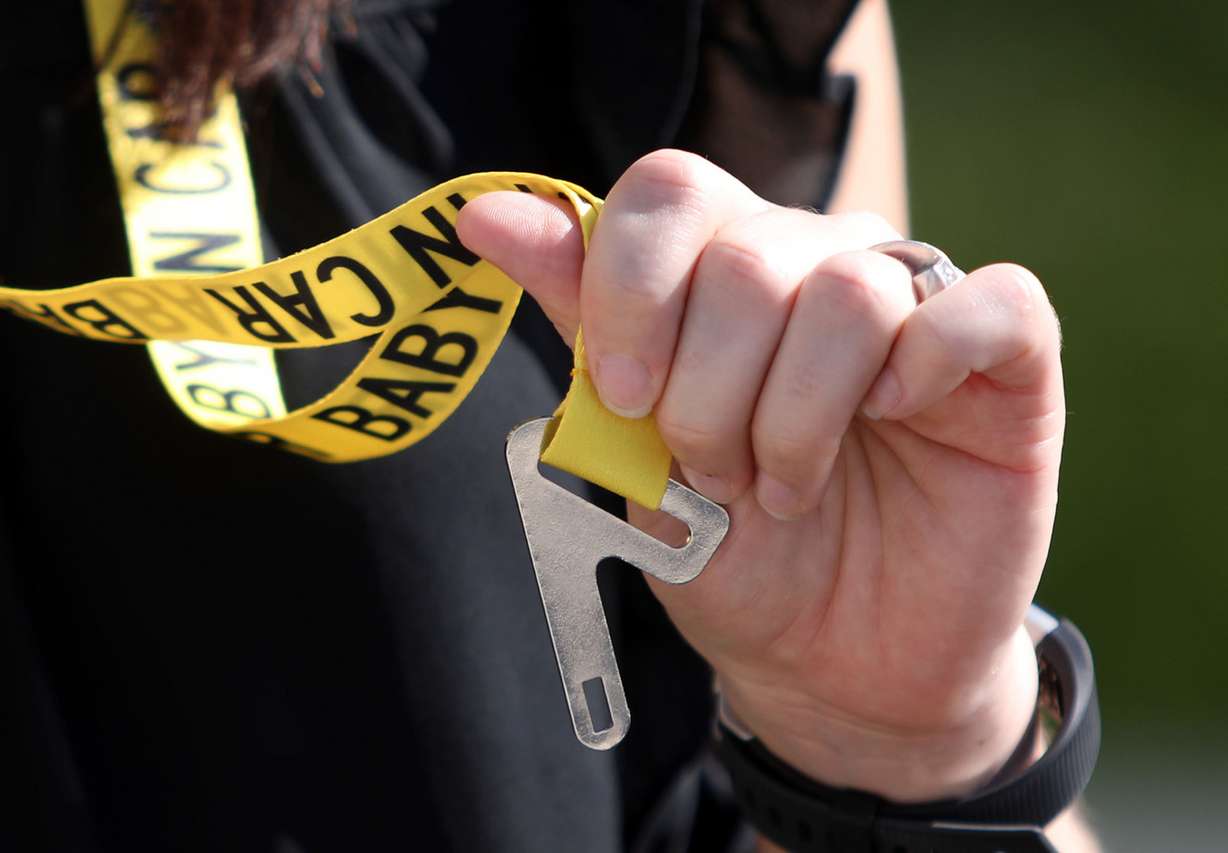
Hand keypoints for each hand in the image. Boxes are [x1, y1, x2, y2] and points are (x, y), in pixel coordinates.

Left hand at [456, 150, 1063, 801]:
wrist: (833, 665)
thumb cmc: (734, 556)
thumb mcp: (636, 449)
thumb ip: (581, 324)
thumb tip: (484, 215)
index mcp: (722, 273)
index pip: (670, 191)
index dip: (631, 289)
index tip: (625, 399)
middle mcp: (818, 265)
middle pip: (748, 256)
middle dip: (708, 395)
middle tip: (718, 474)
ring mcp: (916, 304)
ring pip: (848, 289)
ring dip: (794, 417)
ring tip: (784, 486)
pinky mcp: (1010, 362)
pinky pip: (988, 305)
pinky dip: (925, 366)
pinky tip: (896, 418)